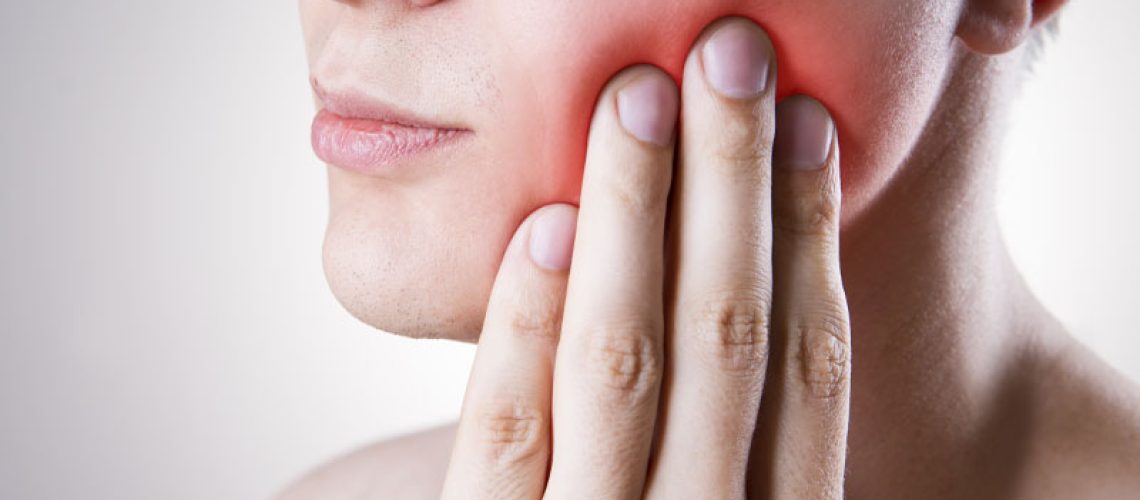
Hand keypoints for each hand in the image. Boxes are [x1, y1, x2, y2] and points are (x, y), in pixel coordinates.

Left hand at [441, 17, 849, 499]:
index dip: (810, 239)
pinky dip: (529, 322)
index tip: (808, 128)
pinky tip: (550, 224)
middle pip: (727, 341)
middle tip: (730, 59)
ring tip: (640, 101)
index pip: (805, 369)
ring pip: (625, 366)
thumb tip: (741, 280)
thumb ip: (722, 445)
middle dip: (731, 186)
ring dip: (636, 217)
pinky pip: (506, 435)